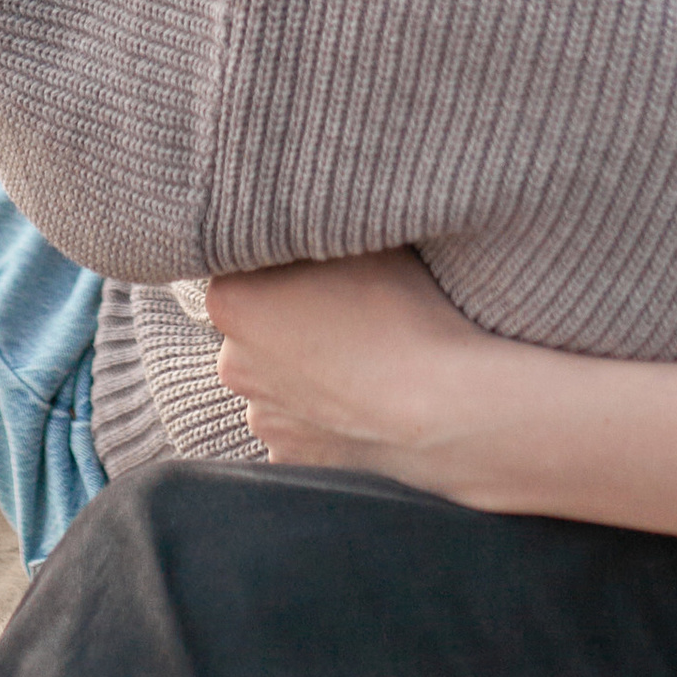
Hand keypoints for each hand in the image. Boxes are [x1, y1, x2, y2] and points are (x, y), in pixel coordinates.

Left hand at [204, 249, 510, 489]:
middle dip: (291, 313)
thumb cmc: (404, 313)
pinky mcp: (291, 458)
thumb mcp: (360, 239)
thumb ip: (317, 228)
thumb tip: (309, 219)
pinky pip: (301, 421)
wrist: (445, 407)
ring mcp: (262, 417)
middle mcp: (232, 362)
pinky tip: (364, 396)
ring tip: (366, 356)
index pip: (243, 262)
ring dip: (307, 365)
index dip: (286, 256)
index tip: (325, 259)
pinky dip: (323, 411)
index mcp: (232, 300)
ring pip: (278, 376)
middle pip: (257, 321)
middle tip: (351, 307)